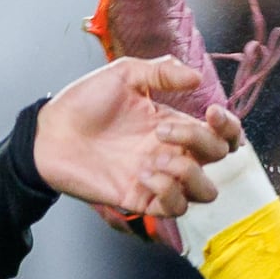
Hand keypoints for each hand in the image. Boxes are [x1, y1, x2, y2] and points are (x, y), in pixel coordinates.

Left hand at [34, 58, 246, 234]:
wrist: (50, 134)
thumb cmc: (83, 103)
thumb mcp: (124, 74)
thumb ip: (161, 71)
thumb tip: (197, 77)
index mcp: (173, 123)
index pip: (221, 133)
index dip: (228, 126)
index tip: (211, 112)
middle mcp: (172, 152)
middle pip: (218, 158)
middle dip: (199, 140)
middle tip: (159, 130)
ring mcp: (159, 178)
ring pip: (205, 191)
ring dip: (187, 172)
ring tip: (153, 159)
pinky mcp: (143, 199)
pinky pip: (175, 207)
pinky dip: (166, 190)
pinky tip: (142, 175)